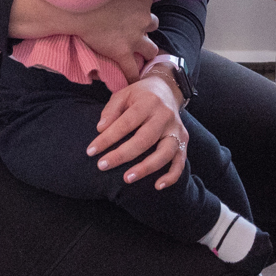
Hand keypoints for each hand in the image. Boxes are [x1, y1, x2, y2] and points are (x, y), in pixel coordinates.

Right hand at [8, 0, 160, 72]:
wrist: (73, 4)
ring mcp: (134, 36)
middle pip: (153, 24)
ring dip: (146, 49)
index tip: (143, 6)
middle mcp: (144, 17)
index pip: (155, 0)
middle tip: (135, 28)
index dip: (148, 4)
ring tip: (140, 54)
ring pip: (150, 47)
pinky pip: (132, 70)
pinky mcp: (121, 52)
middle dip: (146, 26)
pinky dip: (134, 77)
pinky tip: (134, 85)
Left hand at [89, 71, 187, 187]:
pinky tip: (158, 186)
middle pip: (144, 139)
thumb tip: (100, 129)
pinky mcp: (184, 141)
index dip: (108, 138)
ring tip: (126, 179)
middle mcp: (165, 116)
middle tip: (102, 166)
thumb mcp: (123, 94)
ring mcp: (176, 130)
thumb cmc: (140, 96)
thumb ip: (111, 110)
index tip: (91, 151)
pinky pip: (180, 161)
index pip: (126, 123)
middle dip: (122, 155)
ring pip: (164, 153)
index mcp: (148, 102)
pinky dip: (172, 176)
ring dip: (146, 168)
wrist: (168, 90)